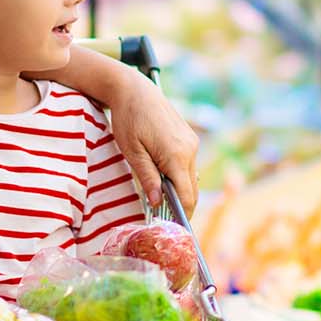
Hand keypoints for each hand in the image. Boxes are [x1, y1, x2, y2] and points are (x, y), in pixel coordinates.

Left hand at [107, 72, 198, 211]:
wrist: (134, 89)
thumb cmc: (128, 119)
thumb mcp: (132, 152)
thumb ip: (147, 178)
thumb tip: (157, 203)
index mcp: (177, 155)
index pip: (186, 196)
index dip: (182, 216)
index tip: (172, 230)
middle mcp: (191, 150)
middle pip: (192, 190)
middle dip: (182, 208)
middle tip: (165, 223)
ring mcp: (192, 143)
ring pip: (191, 178)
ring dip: (180, 192)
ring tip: (161, 204)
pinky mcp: (189, 138)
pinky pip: (188, 166)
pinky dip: (179, 178)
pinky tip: (164, 182)